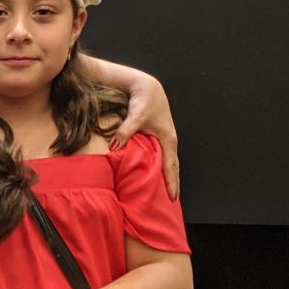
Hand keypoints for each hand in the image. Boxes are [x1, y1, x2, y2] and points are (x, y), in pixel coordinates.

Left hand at [110, 70, 180, 199]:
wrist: (146, 86)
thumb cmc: (144, 100)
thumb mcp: (135, 116)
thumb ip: (126, 131)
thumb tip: (115, 146)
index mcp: (168, 138)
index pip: (171, 165)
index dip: (171, 181)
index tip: (173, 197)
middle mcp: (169, 140)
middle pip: (172, 166)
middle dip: (172, 183)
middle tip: (172, 201)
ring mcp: (164, 138)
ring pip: (167, 161)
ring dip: (166, 176)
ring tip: (165, 192)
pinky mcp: (157, 135)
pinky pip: (160, 155)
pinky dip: (159, 166)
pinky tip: (154, 175)